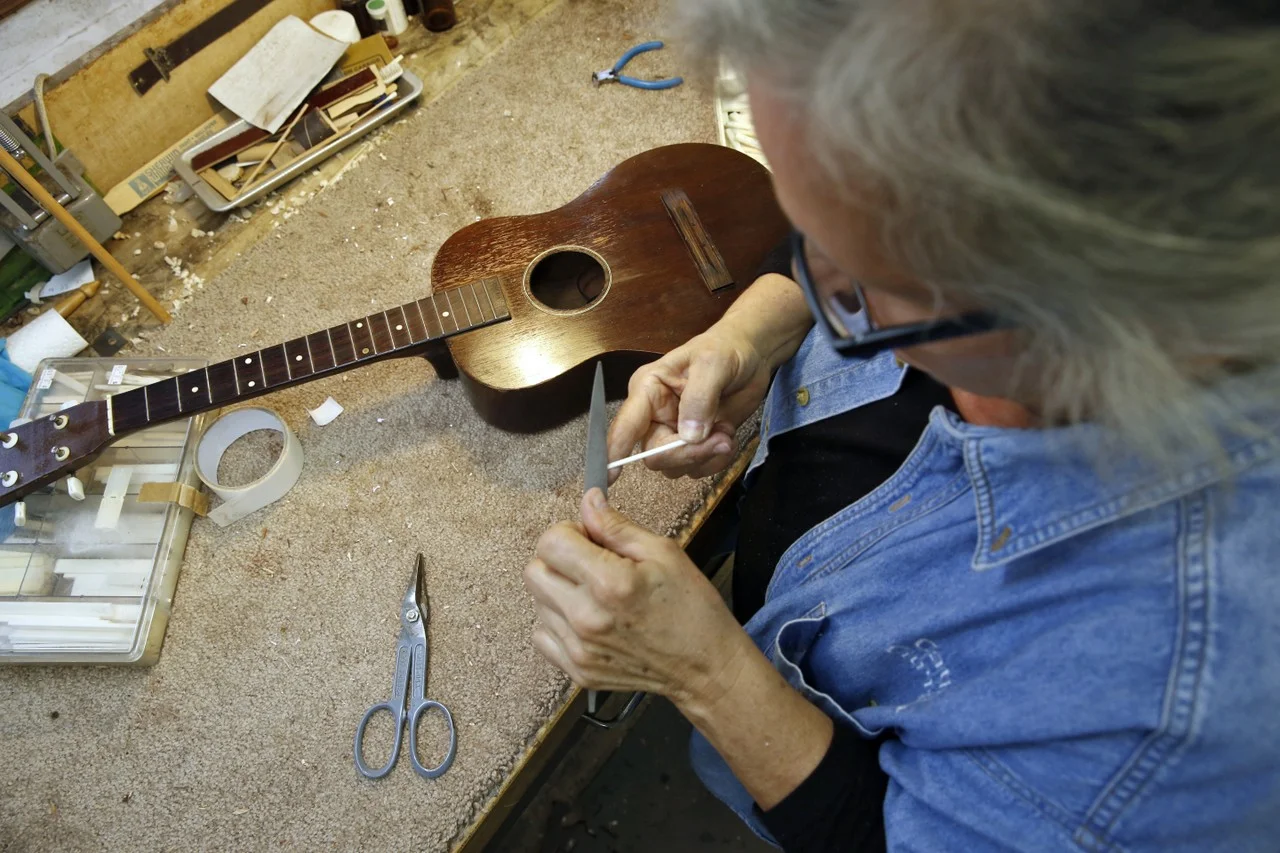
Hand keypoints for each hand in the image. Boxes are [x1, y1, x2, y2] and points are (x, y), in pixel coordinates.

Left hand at [522, 489, 746, 702]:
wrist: (706, 668)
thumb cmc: (692, 609)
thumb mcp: (663, 552)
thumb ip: (616, 526)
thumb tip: (588, 501)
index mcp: (609, 583)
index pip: (551, 542)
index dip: (570, 532)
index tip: (589, 538)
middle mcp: (586, 618)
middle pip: (534, 571)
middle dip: (558, 558)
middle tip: (591, 563)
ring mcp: (579, 649)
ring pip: (537, 602)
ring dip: (559, 590)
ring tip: (595, 595)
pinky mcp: (577, 671)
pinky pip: (542, 635)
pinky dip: (558, 622)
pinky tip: (587, 618)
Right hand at [608, 323, 771, 481]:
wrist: (751, 356)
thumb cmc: (725, 349)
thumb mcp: (712, 364)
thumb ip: (699, 398)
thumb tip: (689, 436)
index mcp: (647, 391)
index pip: (625, 425)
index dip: (615, 450)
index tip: (610, 476)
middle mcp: (654, 416)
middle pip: (655, 455)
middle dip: (688, 453)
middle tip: (721, 439)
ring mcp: (673, 433)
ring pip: (677, 467)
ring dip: (707, 456)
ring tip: (726, 430)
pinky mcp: (694, 445)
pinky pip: (697, 469)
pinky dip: (717, 460)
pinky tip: (727, 436)